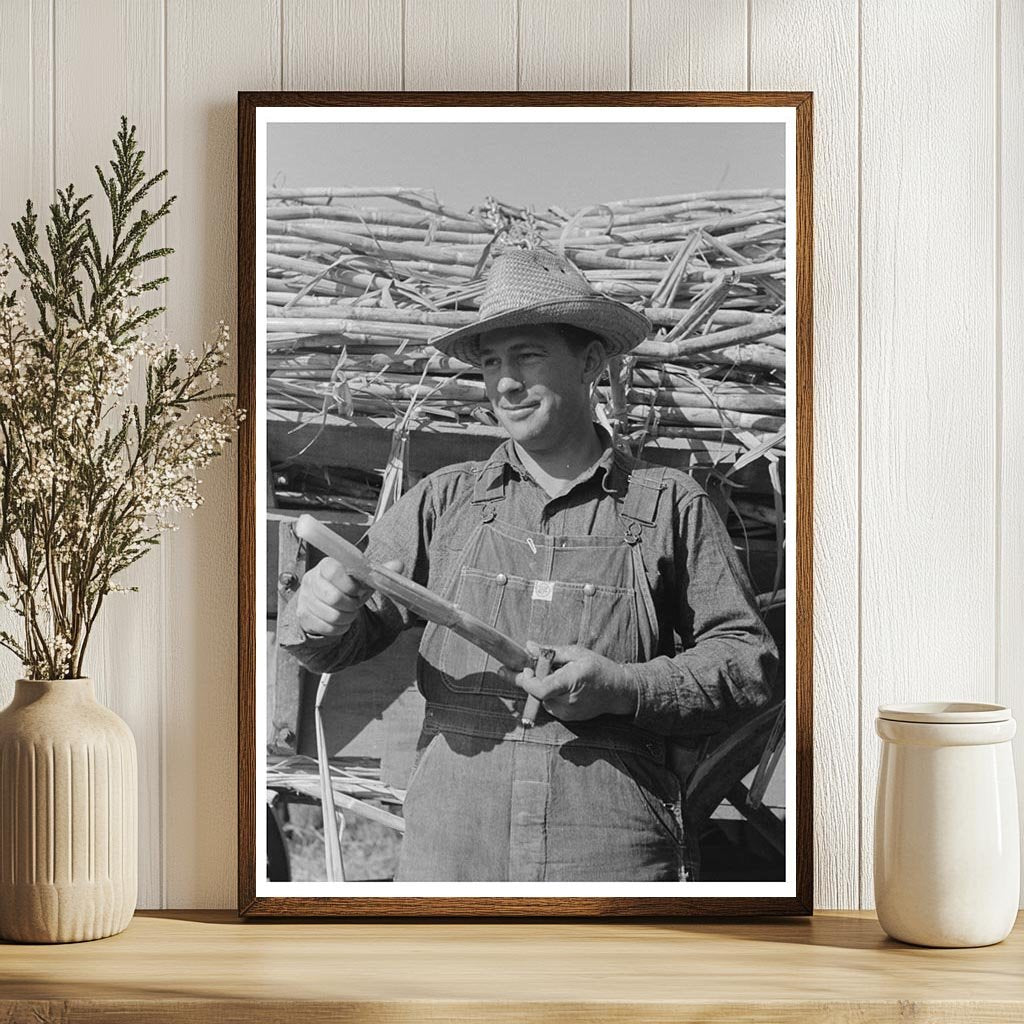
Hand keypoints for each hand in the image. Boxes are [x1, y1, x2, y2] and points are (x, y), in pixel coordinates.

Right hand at [293, 557, 402, 637]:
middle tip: (355, 603)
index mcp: (325, 566)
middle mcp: (311, 581)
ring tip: (349, 612)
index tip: (357, 590)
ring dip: (347, 617)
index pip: (333, 571)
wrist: (324, 603)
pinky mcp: (304, 618)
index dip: (349, 584)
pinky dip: (339, 628)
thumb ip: (379, 572)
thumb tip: (399, 565)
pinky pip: (327, 628)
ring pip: (332, 615)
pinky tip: (340, 620)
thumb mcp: (362, 580)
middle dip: (351, 604)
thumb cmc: (346, 588)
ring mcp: (305, 600)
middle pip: (333, 597)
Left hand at [503, 641, 637, 720]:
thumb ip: (550, 651)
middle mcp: (568, 701)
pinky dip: (550, 694)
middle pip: (537, 693)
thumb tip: (528, 647)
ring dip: (543, 686)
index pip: (540, 689)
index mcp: (571, 681)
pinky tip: (564, 687)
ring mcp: (567, 713)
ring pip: (541, 698)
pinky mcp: (567, 718)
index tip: (528, 668)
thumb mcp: (577, 653)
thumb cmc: (599, 668)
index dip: (527, 680)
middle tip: (543, 667)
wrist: (618, 691)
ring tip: (560, 676)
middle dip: (534, 679)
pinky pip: (549, 704)